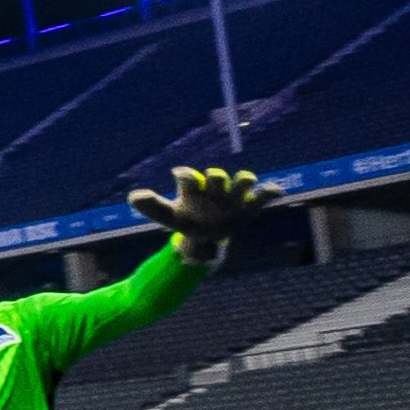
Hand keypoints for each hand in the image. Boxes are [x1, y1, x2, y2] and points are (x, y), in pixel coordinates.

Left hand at [131, 165, 267, 247]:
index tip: (178, 176)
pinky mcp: (249, 207)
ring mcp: (233, 197)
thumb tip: (133, 196)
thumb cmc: (186, 219)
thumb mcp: (167, 216)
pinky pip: (263, 196)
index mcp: (192, 188)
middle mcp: (213, 189)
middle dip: (214, 177)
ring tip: (247, 181)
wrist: (206, 234)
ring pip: (242, 181)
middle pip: (215, 176)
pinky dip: (270, 192)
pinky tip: (276, 191)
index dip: (184, 174)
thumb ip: (152, 206)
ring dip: (244, 180)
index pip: (188, 176)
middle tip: (212, 185)